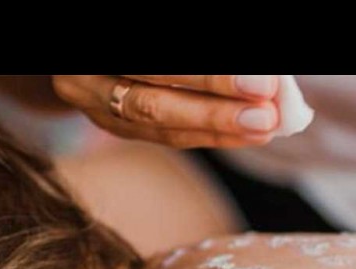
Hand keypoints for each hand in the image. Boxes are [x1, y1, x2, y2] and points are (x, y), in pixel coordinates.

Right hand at [53, 75, 279, 148]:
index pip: (156, 67)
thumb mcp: (160, 45)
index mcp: (95, 53)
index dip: (210, 76)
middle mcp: (87, 75)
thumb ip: (198, 53)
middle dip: (214, 101)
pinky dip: (210, 135)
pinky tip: (246, 134)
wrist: (91, 63)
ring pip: (158, 121)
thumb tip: (261, 78)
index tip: (263, 82)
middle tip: (267, 107)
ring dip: (217, 126)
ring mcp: (94, 100)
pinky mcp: (113, 124)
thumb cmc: (147, 57)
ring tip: (265, 126)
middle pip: (153, 93)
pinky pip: (164, 135)